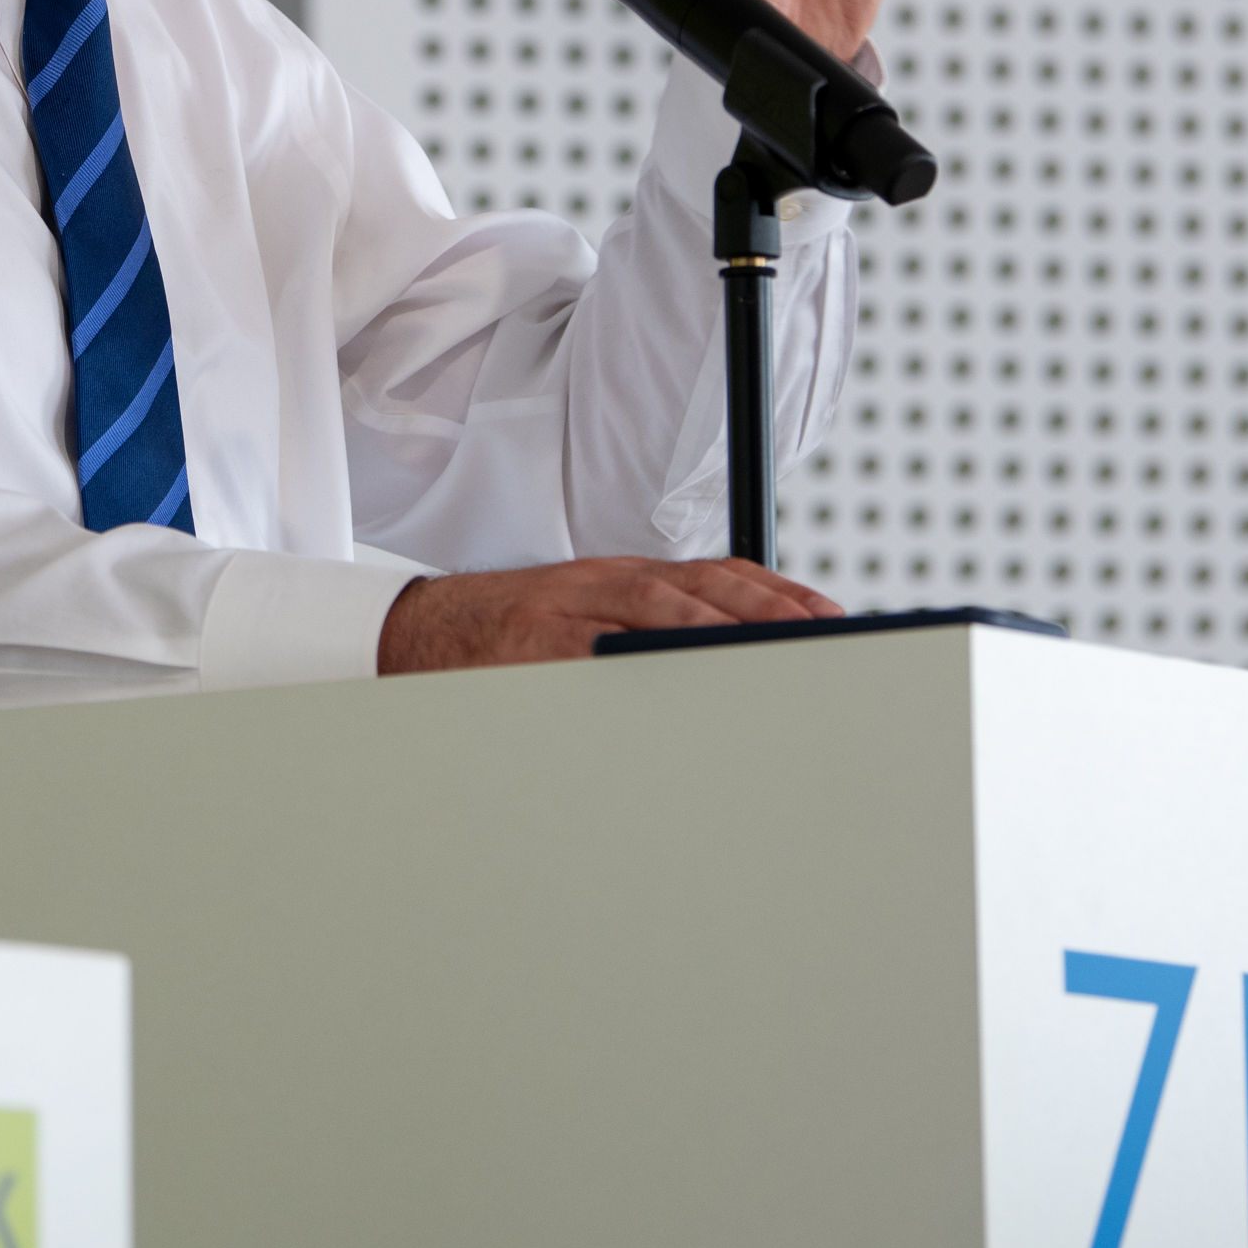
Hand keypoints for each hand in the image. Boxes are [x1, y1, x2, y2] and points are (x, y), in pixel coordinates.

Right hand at [376, 557, 841, 672]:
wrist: (424, 630)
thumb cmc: (512, 632)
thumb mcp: (585, 613)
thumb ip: (648, 627)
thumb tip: (724, 651)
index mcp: (621, 577)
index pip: (714, 573)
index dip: (774, 591)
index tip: (823, 613)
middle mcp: (603, 585)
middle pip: (700, 587)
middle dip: (766, 610)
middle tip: (820, 633)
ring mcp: (570, 612)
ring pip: (658, 611)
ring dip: (721, 628)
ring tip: (772, 651)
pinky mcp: (539, 645)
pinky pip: (600, 652)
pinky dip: (643, 660)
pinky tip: (683, 673)